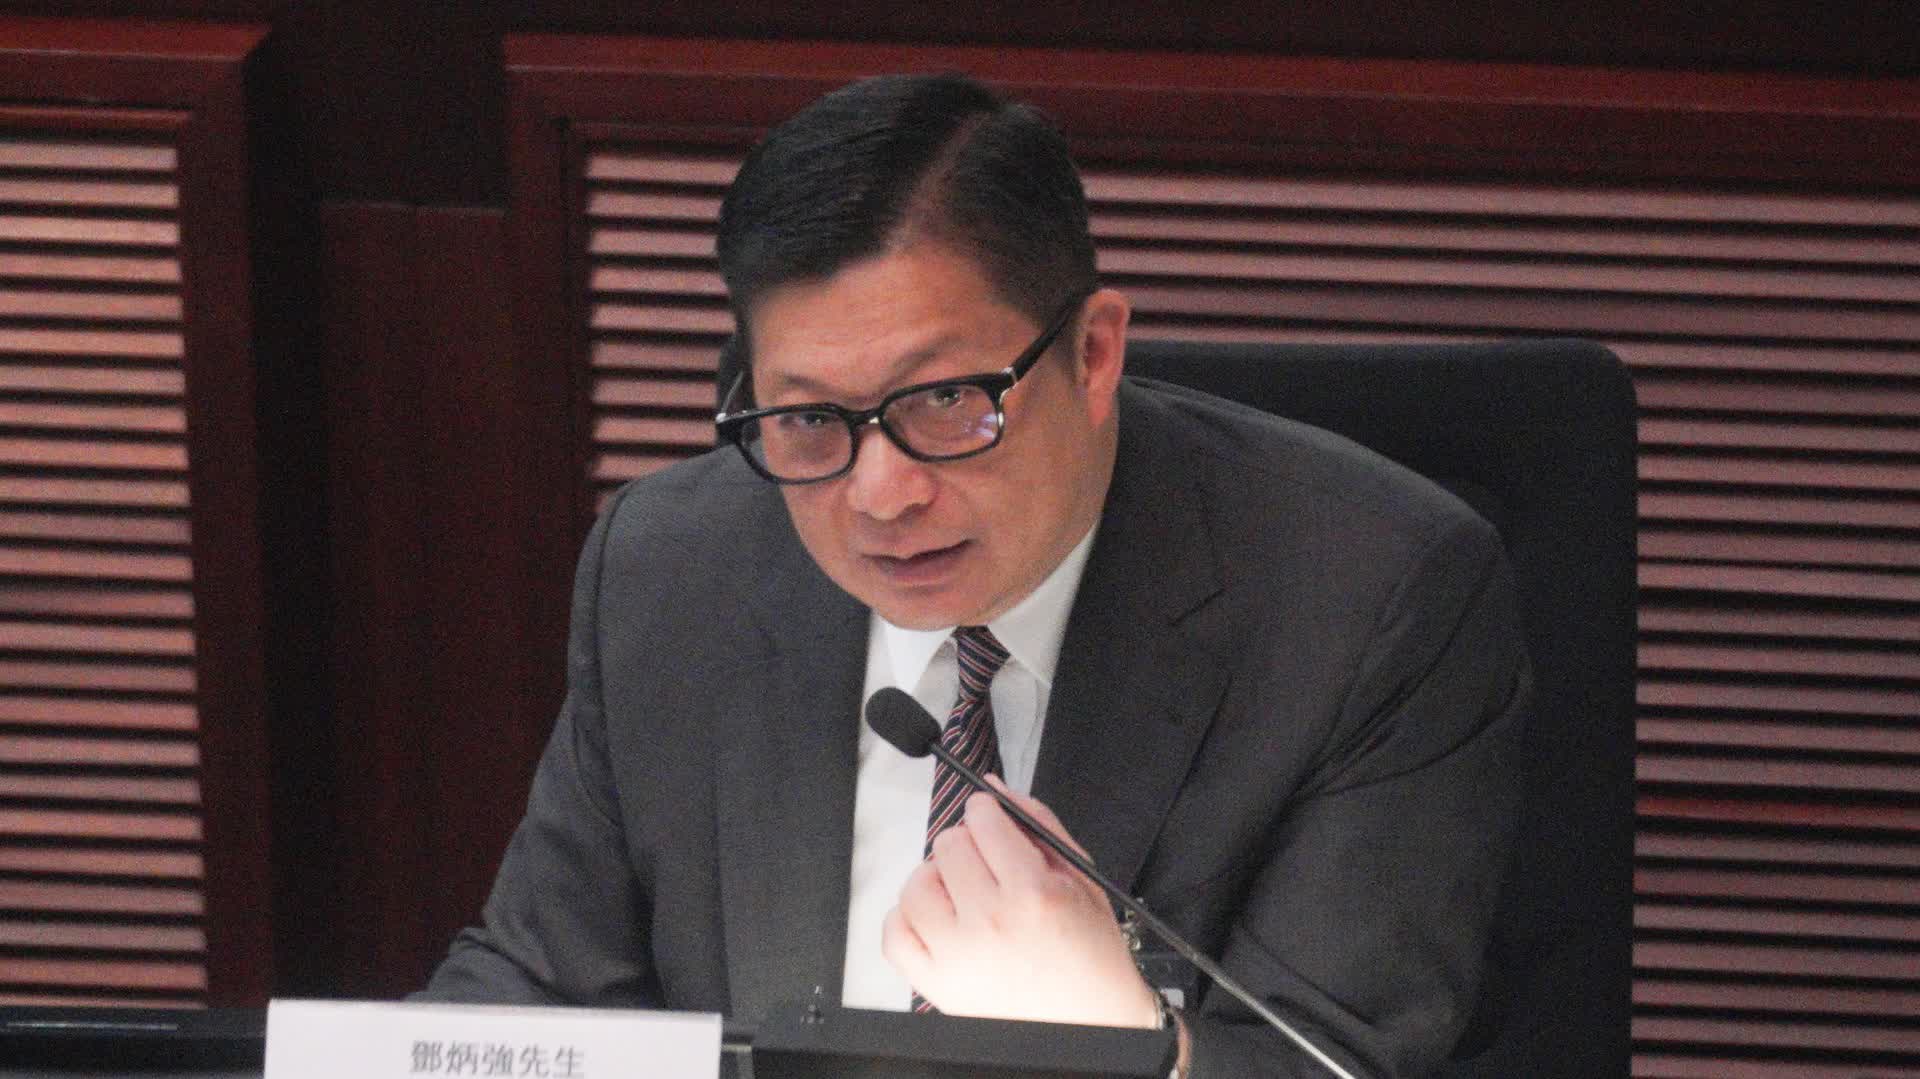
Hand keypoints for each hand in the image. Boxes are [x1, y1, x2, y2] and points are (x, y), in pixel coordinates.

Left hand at [882, 778, 1160, 1028]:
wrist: (1089, 1020)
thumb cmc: (1089, 954)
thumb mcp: (1080, 877)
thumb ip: (1038, 824)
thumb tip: (995, 789)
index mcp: (1033, 894)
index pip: (983, 821)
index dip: (986, 812)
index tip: (989, 818)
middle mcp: (990, 924)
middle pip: (948, 846)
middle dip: (966, 844)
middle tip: (987, 864)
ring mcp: (957, 957)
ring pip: (916, 885)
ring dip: (935, 879)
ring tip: (963, 893)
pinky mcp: (936, 985)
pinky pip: (895, 934)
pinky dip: (908, 918)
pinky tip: (938, 920)